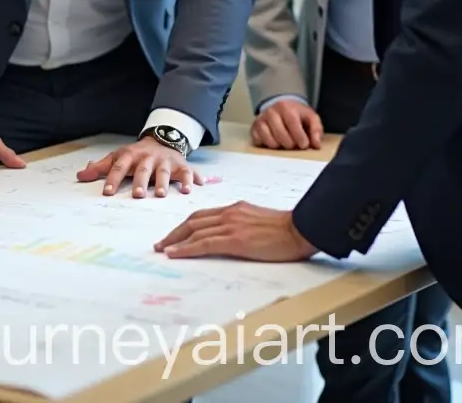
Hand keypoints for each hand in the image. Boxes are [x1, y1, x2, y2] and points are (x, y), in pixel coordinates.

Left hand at [77, 139, 203, 196]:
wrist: (162, 139)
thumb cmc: (135, 155)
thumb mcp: (117, 157)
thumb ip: (100, 168)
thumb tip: (80, 176)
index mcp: (129, 155)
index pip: (119, 167)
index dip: (112, 179)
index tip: (107, 193)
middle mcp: (147, 157)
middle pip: (142, 169)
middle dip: (140, 181)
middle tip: (137, 195)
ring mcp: (164, 160)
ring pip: (163, 171)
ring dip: (162, 182)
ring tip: (160, 195)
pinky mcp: (180, 165)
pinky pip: (185, 172)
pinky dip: (188, 180)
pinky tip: (188, 189)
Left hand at [154, 202, 316, 261]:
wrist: (300, 229)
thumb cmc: (286, 229)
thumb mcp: (259, 220)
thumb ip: (243, 223)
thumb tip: (234, 234)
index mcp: (235, 208)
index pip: (203, 215)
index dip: (186, 225)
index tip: (175, 234)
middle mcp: (229, 213)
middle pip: (193, 221)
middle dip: (175, 232)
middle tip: (161, 243)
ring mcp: (231, 225)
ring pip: (195, 231)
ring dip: (175, 240)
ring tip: (163, 250)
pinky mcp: (235, 239)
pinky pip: (204, 243)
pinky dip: (186, 248)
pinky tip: (175, 254)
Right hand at [251, 100, 322, 149]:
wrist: (280, 107)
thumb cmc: (296, 115)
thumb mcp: (310, 117)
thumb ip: (316, 129)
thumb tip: (316, 144)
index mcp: (285, 107)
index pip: (292, 124)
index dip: (300, 137)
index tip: (304, 145)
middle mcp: (270, 112)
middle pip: (281, 135)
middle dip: (290, 144)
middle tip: (294, 144)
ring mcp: (260, 120)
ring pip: (270, 141)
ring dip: (280, 146)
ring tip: (284, 142)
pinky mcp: (254, 129)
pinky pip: (259, 142)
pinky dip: (268, 145)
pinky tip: (274, 141)